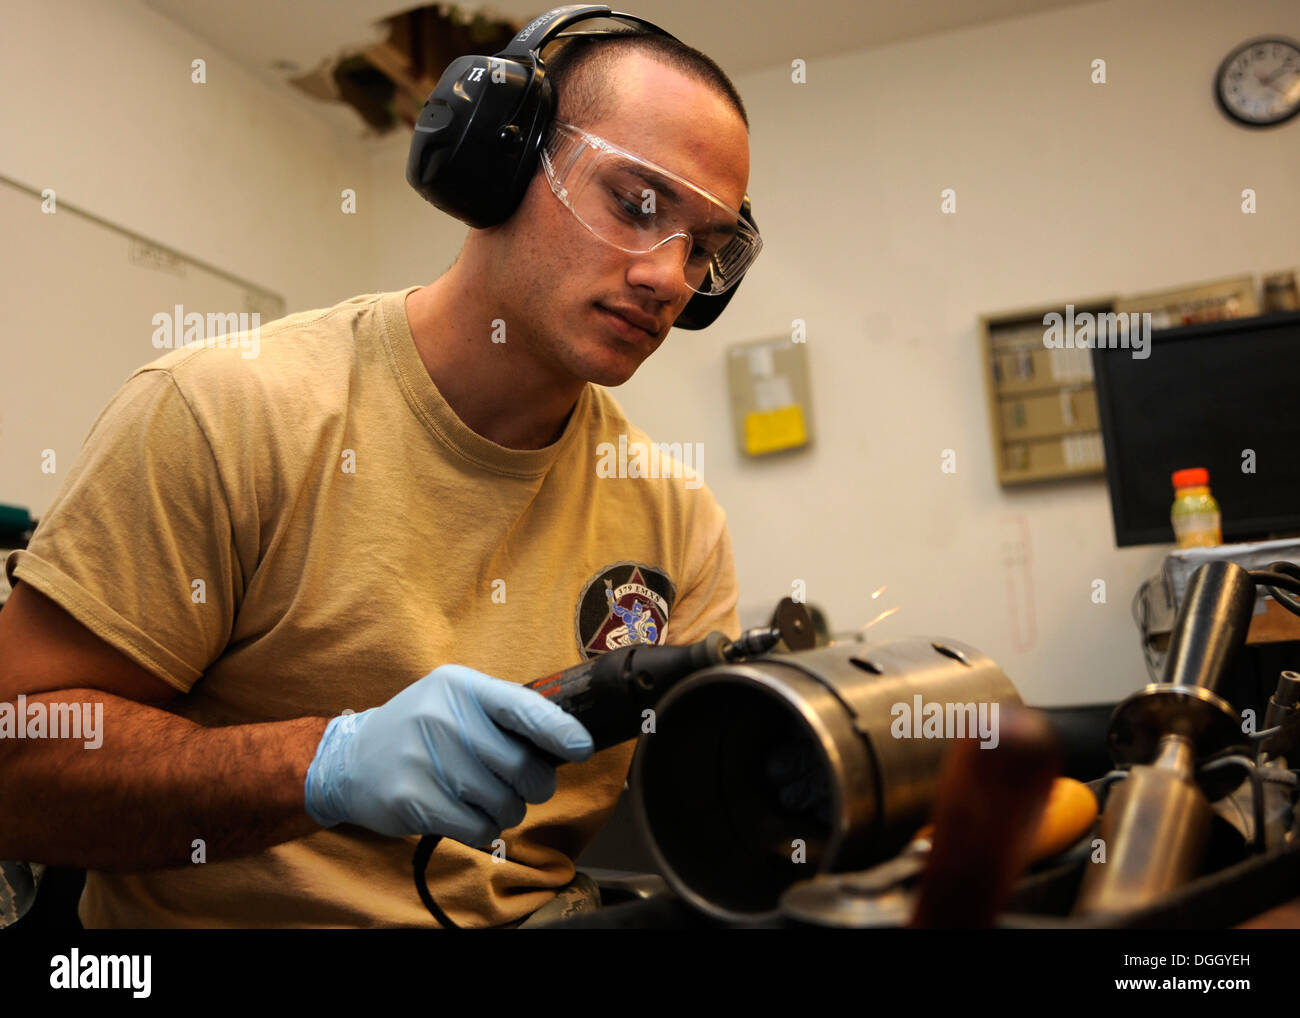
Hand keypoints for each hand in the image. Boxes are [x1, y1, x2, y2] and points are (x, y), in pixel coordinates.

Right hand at [304, 664, 593, 843]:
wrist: (351, 759)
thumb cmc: (422, 730)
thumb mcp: (457, 701)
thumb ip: (504, 714)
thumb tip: (566, 739)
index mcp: (462, 686)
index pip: (523, 707)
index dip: (559, 732)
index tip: (582, 749)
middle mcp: (443, 717)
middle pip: (520, 766)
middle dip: (536, 786)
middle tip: (528, 788)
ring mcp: (424, 758)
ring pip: (502, 802)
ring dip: (507, 811)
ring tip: (489, 801)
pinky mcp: (411, 798)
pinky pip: (475, 827)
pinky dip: (483, 829)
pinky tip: (468, 816)